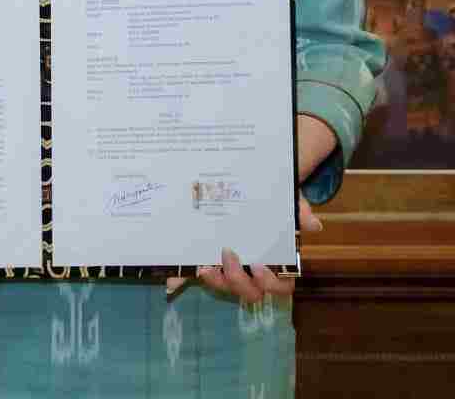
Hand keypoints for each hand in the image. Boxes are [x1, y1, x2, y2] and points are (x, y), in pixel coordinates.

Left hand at [165, 196, 321, 301]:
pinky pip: (197, 278)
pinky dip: (183, 283)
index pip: (281, 287)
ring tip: (205, 266)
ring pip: (227, 289)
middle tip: (228, 256)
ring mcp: (231, 270)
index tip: (258, 265)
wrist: (254, 191)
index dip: (270, 283)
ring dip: (216, 282)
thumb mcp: (287, 202)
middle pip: (251, 293)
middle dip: (239, 281)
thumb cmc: (275, 203)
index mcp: (277, 264)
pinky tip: (171, 282)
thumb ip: (298, 212)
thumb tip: (314, 224)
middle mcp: (254, 273)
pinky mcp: (210, 262)